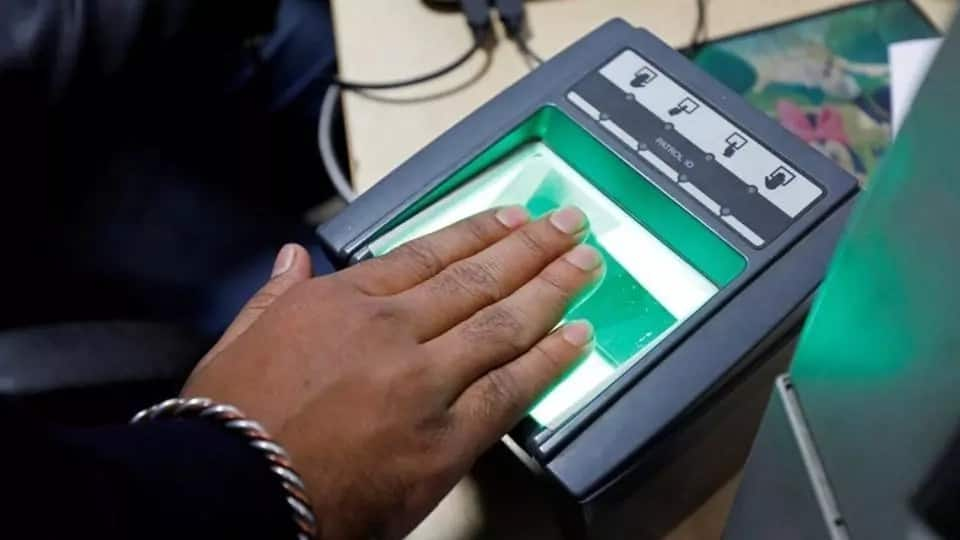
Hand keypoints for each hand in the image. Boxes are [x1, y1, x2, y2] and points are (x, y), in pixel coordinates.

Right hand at [183, 206, 602, 538]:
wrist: (231, 492)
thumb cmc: (229, 420)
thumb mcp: (239, 339)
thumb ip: (276, 294)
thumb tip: (292, 255)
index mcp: (344, 301)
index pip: (428, 255)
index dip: (478, 233)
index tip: (514, 218)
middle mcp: (392, 330)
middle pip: (478, 280)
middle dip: (531, 249)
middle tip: (570, 227)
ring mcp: (424, 383)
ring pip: (503, 325)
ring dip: (552, 289)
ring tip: (586, 265)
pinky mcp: (445, 439)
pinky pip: (509, 391)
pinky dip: (549, 361)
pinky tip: (578, 337)